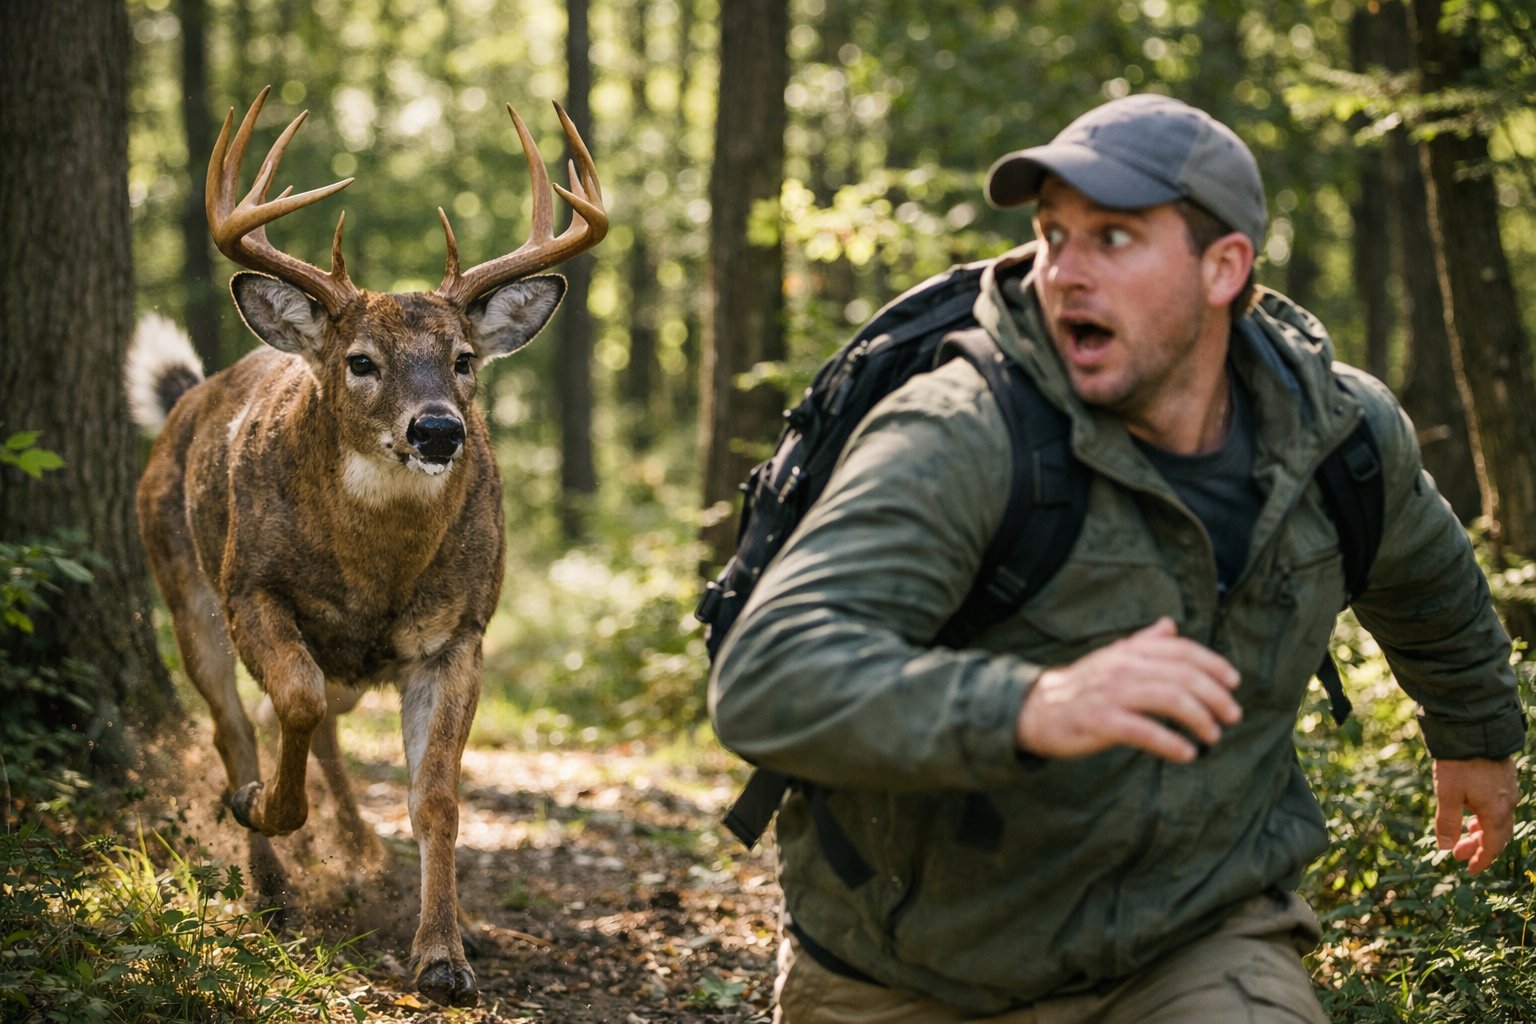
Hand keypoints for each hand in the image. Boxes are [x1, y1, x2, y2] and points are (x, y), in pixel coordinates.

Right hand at [1016, 617, 1241, 761]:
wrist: (1035, 709)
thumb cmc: (1080, 686)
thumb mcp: (1112, 657)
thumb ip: (1143, 642)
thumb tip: (1170, 625)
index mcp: (1129, 651)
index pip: (1181, 651)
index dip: (1213, 664)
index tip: (1234, 682)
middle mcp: (1124, 667)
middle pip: (1183, 676)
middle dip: (1215, 696)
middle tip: (1233, 715)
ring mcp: (1112, 693)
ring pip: (1170, 700)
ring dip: (1199, 719)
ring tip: (1213, 735)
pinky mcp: (1101, 721)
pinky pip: (1145, 731)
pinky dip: (1171, 743)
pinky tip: (1187, 754)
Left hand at [1432, 757, 1518, 873]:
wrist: (1474, 729)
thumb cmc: (1459, 763)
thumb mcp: (1447, 794)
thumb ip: (1447, 823)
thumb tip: (1446, 848)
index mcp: (1496, 812)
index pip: (1493, 846)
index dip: (1482, 860)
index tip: (1470, 870)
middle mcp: (1507, 803)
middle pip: (1497, 834)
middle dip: (1479, 847)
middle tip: (1459, 855)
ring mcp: (1507, 790)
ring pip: (1498, 819)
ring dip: (1481, 831)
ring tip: (1465, 835)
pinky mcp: (1503, 778)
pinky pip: (1498, 806)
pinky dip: (1486, 816)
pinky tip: (1472, 812)